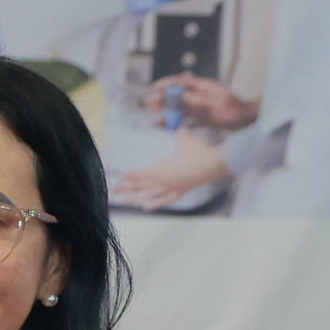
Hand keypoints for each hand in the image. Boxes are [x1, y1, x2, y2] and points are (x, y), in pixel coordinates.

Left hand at [110, 133, 228, 211]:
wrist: (216, 164)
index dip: (129, 176)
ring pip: (149, 195)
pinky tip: (146, 208)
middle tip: (113, 191)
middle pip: (140, 186)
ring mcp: (172, 188)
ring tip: (123, 201)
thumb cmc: (199, 151)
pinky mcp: (181, 192)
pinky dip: (155, 204)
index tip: (118, 177)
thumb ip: (178, 130)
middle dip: (126, 188)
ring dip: (135, 198)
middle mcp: (164, 181)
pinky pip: (165, 200)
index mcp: (162, 169)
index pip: (140, 174)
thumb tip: (176, 122)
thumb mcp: (185, 138)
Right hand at [148, 74, 256, 132]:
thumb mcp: (218, 103)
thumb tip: (183, 95)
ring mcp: (198, 104)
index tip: (156, 87)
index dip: (168, 83)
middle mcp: (199, 94)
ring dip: (164, 107)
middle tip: (149, 102)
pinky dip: (171, 118)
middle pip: (177, 93)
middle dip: (162, 96)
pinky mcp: (198, 114)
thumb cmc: (236, 110)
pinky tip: (163, 122)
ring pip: (177, 104)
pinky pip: (181, 115)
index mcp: (205, 87)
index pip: (183, 81)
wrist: (246, 120)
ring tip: (151, 111)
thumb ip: (200, 100)